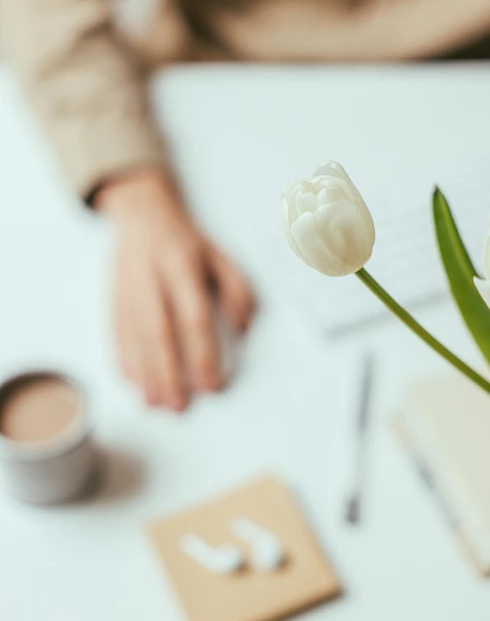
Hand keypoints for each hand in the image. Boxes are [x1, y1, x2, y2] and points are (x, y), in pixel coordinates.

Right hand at [95, 167, 254, 410]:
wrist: (141, 215)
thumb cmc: (184, 241)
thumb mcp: (220, 256)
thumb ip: (237, 290)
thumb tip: (244, 328)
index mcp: (182, 265)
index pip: (193, 315)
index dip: (202, 351)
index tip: (211, 382)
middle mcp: (152, 278)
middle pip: (159, 331)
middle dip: (169, 372)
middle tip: (180, 405)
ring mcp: (129, 289)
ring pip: (135, 337)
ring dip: (145, 374)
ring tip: (157, 403)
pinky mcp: (114, 299)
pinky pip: (117, 334)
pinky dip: (124, 361)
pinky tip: (133, 384)